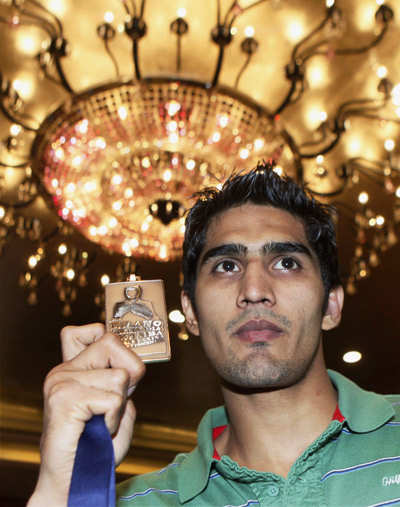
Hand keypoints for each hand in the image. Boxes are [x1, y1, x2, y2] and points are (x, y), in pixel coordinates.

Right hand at [28, 323, 144, 505]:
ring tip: (102, 423)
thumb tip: (130, 362)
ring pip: (119, 375)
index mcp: (73, 368)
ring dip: (120, 405)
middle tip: (114, 403)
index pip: (92, 330)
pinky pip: (113, 399)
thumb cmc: (98, 446)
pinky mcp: (65, 399)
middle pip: (112, 342)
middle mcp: (64, 370)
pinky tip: (98, 431)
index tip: (119, 374)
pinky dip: (114, 419)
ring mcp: (62, 382)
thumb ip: (120, 378)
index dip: (115, 345)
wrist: (73, 482)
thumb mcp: (116, 404)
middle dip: (128, 374)